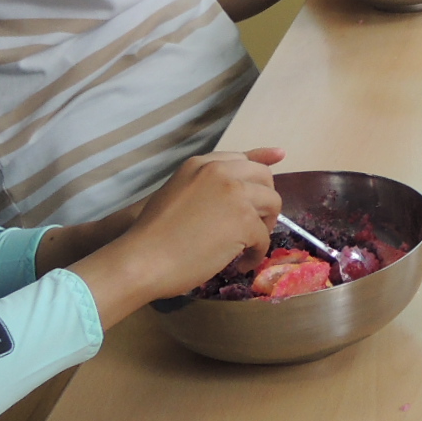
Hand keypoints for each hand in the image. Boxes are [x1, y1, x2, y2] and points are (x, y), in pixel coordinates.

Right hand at [67, 147, 284, 325]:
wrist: (142, 259)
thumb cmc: (152, 235)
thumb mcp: (177, 195)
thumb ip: (205, 186)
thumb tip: (233, 192)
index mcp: (201, 164)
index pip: (243, 157)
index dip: (262, 161)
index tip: (280, 156)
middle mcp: (220, 172)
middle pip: (264, 177)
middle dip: (266, 201)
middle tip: (256, 225)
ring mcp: (234, 194)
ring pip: (272, 204)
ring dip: (265, 227)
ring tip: (248, 246)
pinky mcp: (243, 220)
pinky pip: (264, 237)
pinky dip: (256, 254)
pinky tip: (240, 264)